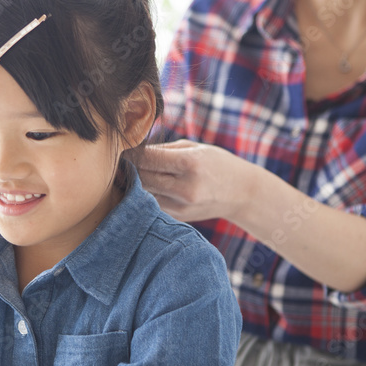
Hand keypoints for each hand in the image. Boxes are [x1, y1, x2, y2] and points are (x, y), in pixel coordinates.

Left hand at [135, 139, 256, 222]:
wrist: (242, 194)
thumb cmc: (217, 164)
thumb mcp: (195, 148)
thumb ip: (164, 149)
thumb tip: (133, 149)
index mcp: (190, 164)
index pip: (148, 158)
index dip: (132, 152)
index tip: (124, 148)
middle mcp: (185, 187)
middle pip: (142, 177)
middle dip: (130, 167)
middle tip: (122, 160)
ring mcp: (181, 206)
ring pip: (143, 193)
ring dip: (135, 182)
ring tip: (131, 172)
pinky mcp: (177, 217)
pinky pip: (152, 203)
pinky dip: (145, 194)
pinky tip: (146, 185)